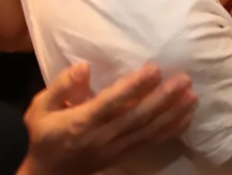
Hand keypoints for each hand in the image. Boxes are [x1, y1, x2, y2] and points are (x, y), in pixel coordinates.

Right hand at [21, 63, 196, 173]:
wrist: (45, 174)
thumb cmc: (44, 134)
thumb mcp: (40, 108)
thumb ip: (61, 86)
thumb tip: (84, 67)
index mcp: (82, 122)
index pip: (112, 103)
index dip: (134, 87)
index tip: (154, 70)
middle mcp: (102, 136)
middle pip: (137, 118)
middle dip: (163, 99)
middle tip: (184, 80)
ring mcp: (115, 148)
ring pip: (149, 131)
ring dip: (172, 114)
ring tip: (192, 96)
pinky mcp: (123, 155)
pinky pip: (150, 143)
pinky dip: (170, 131)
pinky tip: (186, 117)